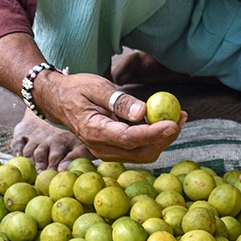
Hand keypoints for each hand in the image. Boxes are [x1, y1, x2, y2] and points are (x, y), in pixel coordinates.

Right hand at [33, 72, 186, 163]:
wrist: (58, 101)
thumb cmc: (76, 90)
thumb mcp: (97, 87)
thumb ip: (120, 101)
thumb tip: (143, 112)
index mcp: (95, 131)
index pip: (130, 138)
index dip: (154, 133)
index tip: (173, 123)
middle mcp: (101, 148)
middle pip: (141, 151)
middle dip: (165, 137)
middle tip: (181, 116)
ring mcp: (107, 153)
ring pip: (143, 154)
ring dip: (162, 139)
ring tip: (177, 116)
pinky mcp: (113, 151)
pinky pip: (138, 150)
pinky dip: (153, 139)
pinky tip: (162, 122)